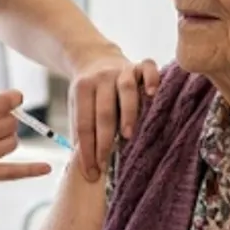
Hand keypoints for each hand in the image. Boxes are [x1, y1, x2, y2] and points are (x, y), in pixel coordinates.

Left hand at [69, 58, 161, 181]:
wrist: (94, 57)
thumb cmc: (88, 93)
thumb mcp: (77, 107)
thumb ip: (81, 131)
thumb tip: (87, 167)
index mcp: (82, 89)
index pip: (84, 124)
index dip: (87, 150)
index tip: (91, 173)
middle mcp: (101, 78)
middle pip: (104, 111)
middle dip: (104, 139)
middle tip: (106, 162)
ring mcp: (122, 70)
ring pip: (126, 89)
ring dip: (128, 113)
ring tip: (128, 135)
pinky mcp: (138, 65)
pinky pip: (147, 68)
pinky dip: (152, 79)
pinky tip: (153, 93)